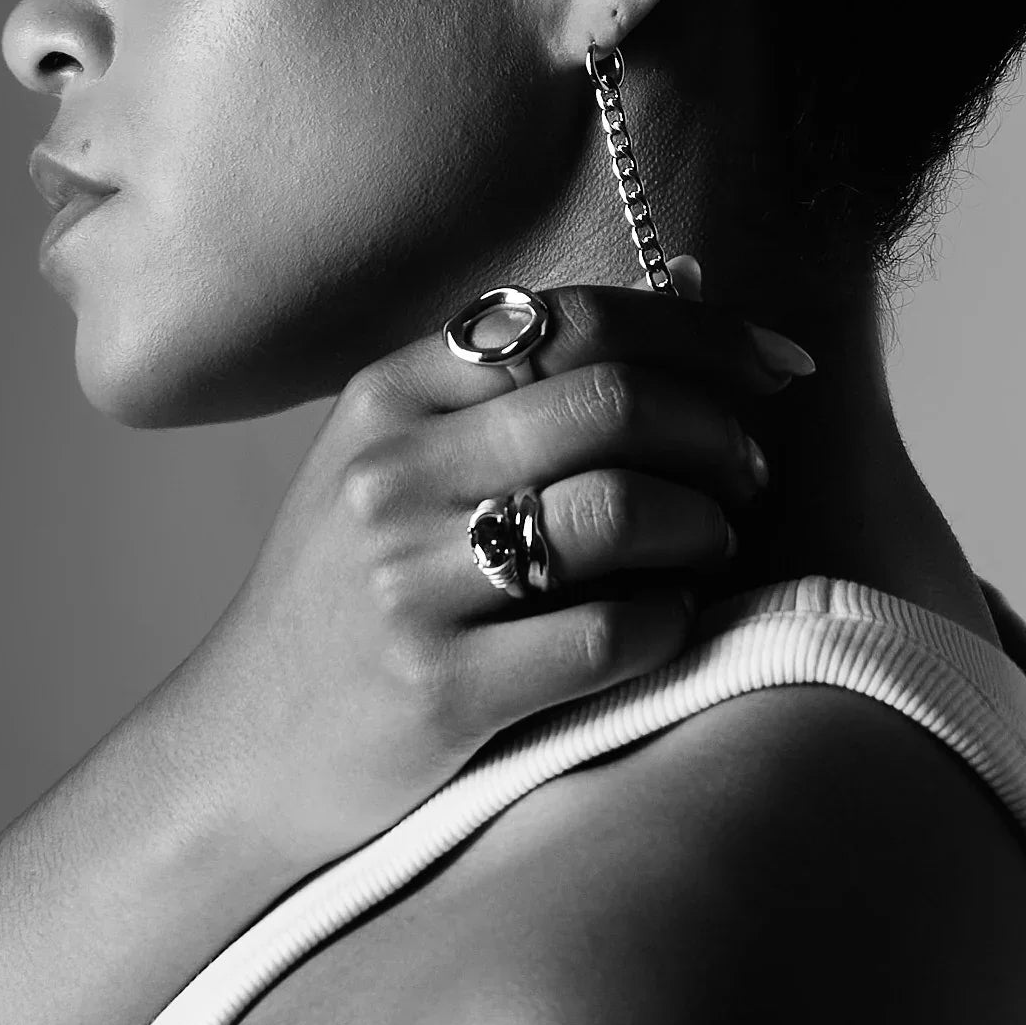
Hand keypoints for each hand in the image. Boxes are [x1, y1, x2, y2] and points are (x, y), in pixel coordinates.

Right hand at [194, 255, 809, 873]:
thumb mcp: (401, 460)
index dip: (701, 332)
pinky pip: (609, 634)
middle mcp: (388, 475)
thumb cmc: (351, 591)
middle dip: (719, 432)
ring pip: (622, 513)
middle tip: (752, 470)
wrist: (244, 748)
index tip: (781, 364)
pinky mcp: (438, 691)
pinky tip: (668, 621)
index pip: (571, 321)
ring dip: (707, 527)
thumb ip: (524, 378)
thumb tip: (687, 276)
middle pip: (611, 404)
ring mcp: (407, 584)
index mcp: (385, 397)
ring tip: (713, 545)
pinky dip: (672, 621)